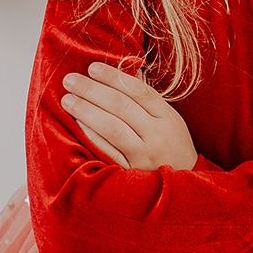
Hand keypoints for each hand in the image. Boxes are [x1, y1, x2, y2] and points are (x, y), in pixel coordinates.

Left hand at [60, 62, 198, 171]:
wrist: (184, 185)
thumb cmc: (172, 146)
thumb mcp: (169, 119)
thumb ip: (148, 98)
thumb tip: (130, 70)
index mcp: (167, 116)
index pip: (138, 90)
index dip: (113, 77)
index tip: (92, 67)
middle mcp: (157, 133)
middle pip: (121, 105)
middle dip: (93, 90)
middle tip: (70, 80)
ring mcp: (144, 154)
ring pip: (113, 127)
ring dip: (87, 111)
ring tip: (68, 100)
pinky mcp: (132, 172)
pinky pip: (109, 151)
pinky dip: (92, 136)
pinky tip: (78, 124)